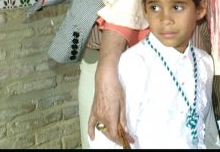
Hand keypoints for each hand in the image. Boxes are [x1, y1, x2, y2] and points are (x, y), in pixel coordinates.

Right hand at [88, 30, 132, 144]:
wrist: (105, 79)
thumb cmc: (116, 89)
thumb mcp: (123, 104)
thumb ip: (123, 119)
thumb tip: (125, 130)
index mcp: (111, 117)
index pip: (115, 134)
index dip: (122, 140)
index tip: (128, 141)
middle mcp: (102, 118)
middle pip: (109, 133)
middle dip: (118, 137)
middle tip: (127, 138)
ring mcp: (97, 115)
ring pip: (103, 128)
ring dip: (110, 132)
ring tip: (118, 134)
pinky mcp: (93, 111)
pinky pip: (91, 124)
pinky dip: (91, 131)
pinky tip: (93, 137)